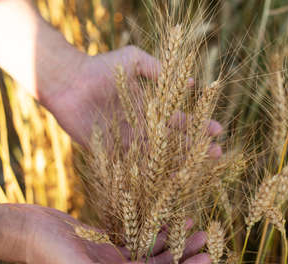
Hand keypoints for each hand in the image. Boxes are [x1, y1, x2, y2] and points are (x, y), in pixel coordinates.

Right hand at [3, 204, 210, 263]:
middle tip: (206, 239)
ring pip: (150, 252)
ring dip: (172, 241)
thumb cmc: (47, 251)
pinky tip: (166, 220)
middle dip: (184, 256)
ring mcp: (111, 258)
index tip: (206, 259)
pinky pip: (137, 237)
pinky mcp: (106, 241)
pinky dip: (153, 230)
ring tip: (192, 226)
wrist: (25, 229)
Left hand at [42, 46, 222, 156]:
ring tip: (196, 169)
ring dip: (176, 163)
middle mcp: (141, 127)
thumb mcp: (133, 59)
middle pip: (173, 141)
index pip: (179, 119)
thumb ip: (157, 68)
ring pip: (156, 156)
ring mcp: (126, 142)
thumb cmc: (101, 67)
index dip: (198, 125)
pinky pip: (130, 164)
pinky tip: (163, 179)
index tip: (217, 130)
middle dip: (195, 147)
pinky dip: (145, 173)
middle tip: (217, 154)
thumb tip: (188, 81)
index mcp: (149, 109)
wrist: (69, 81)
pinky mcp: (109, 152)